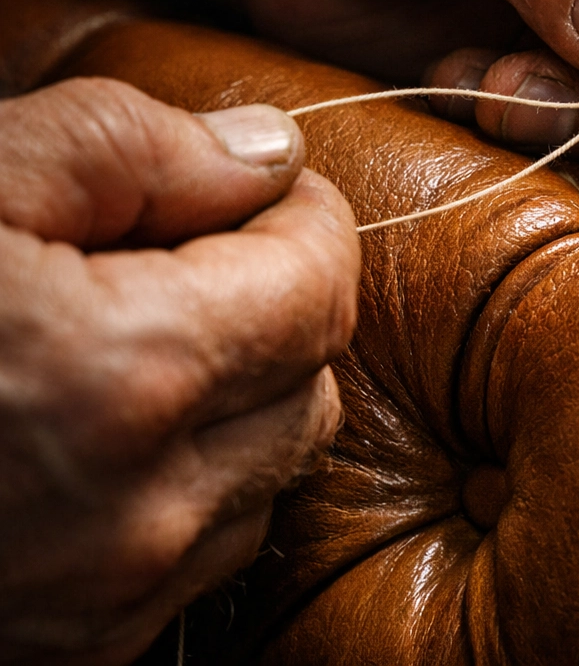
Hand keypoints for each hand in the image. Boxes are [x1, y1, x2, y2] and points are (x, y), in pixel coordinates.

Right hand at [0, 79, 358, 664]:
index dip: (303, 221)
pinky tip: (96, 430)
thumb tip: (265, 154)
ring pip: (271, 472)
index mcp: (120, 378)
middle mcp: (137, 511)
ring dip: (240, 398)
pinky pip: (204, 550)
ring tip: (130, 340)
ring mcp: (105, 596)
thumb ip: (131, 147)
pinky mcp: (73, 646)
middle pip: (312, 383)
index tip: (262, 192)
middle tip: (185, 255)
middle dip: (276, 306)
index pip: (321, 289)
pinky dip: (189, 481)